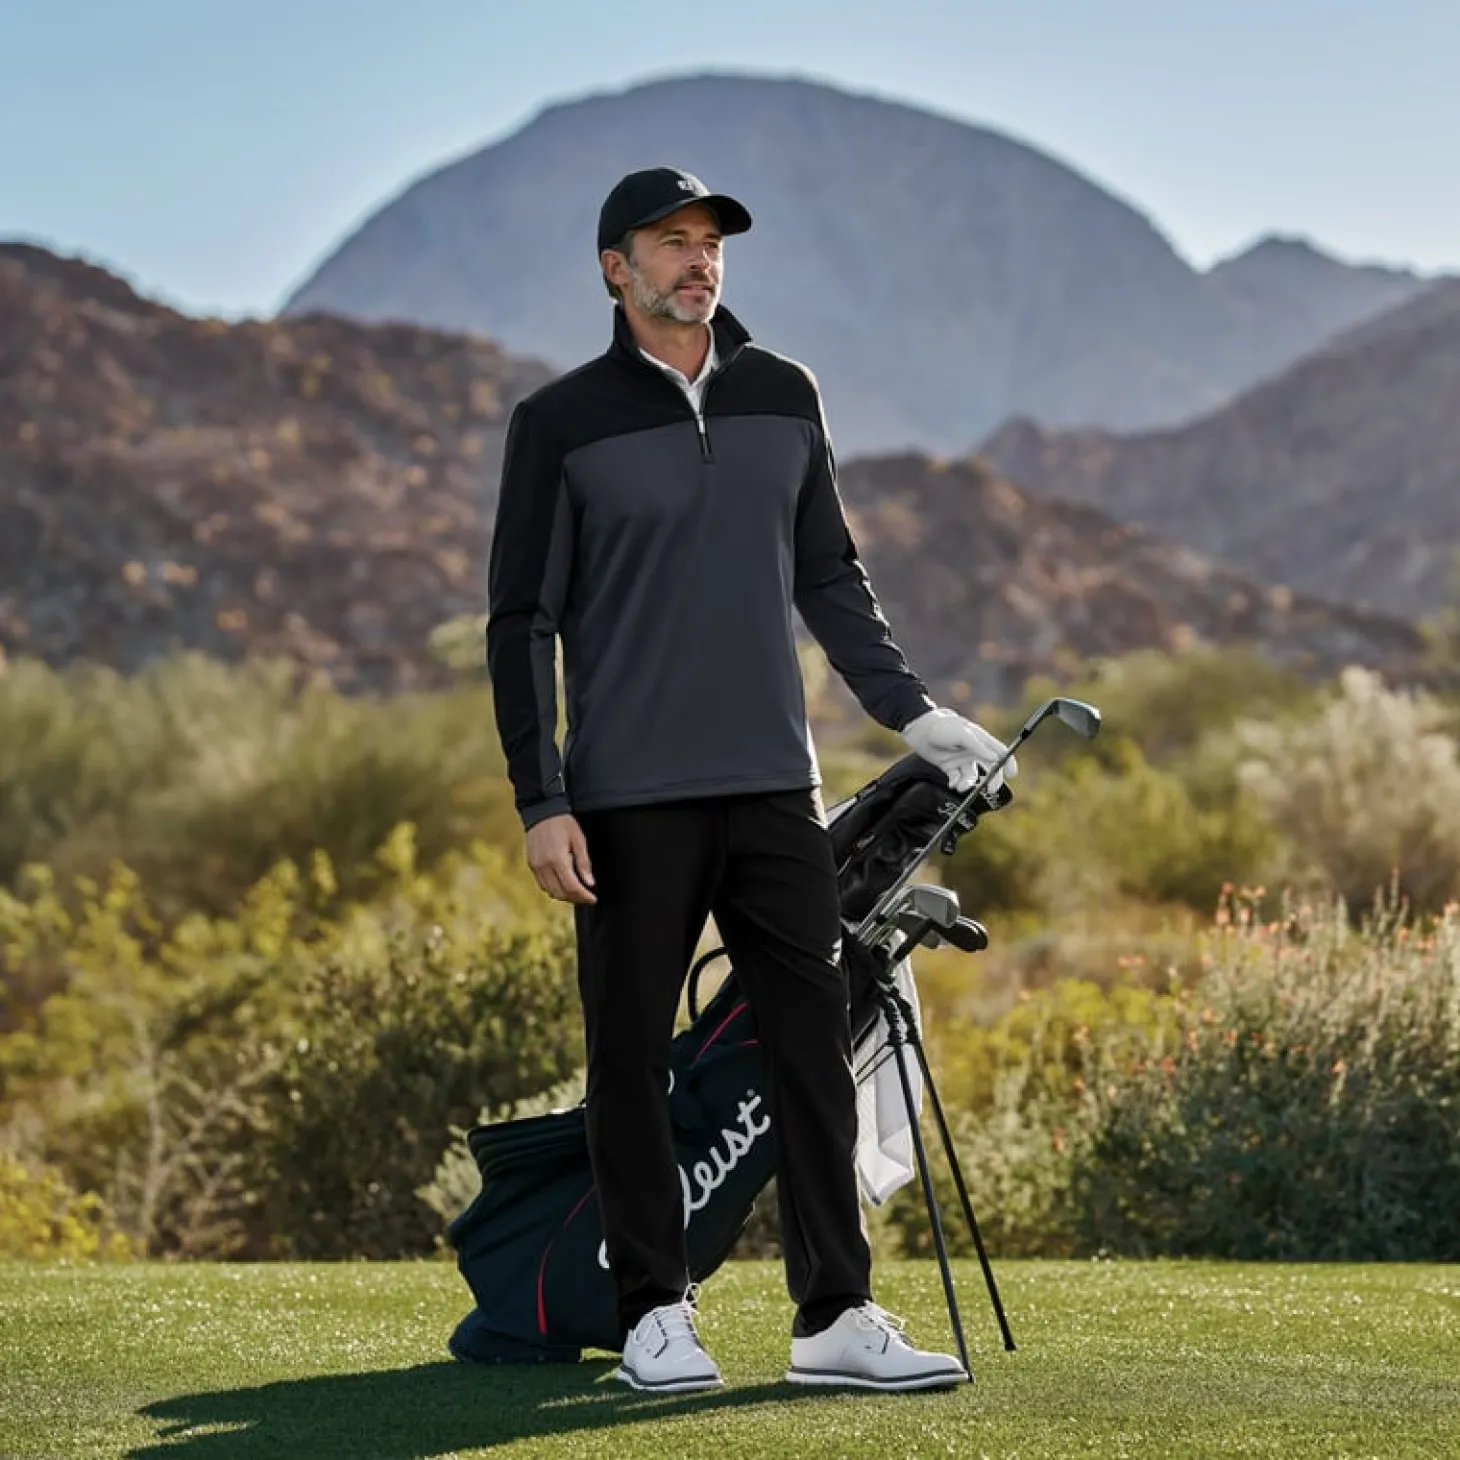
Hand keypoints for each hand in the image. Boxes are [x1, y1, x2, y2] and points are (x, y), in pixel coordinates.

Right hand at [525, 814, 596, 904]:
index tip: (593, 899)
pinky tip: (563, 885)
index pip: (572, 887)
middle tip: (586, 897)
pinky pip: (542, 884)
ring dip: (564, 896)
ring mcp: (536, 866)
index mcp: (558, 859)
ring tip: (576, 893)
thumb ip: (584, 863)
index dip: (584, 896)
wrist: (542, 812)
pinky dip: (553, 889)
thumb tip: (590, 883)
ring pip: (550, 891)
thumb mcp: (579, 840)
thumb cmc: (563, 824)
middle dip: (575, 898)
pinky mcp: (531, 865)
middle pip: (560, 893)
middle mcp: (544, 866)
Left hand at [899, 707, 1017, 794]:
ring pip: (972, 776)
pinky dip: (956, 783)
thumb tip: (994, 757)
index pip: (1000, 752)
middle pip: (989, 768)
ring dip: (968, 783)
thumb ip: (977, 745)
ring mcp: (962, 759)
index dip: (1008, 762)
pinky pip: (957, 779)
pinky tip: (952, 784)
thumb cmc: (942, 726)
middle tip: (990, 790)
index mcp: (980, 740)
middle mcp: (973, 751)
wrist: (920, 729)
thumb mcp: (962, 733)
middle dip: (992, 780)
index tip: (1012, 774)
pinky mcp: (950, 767)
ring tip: (960, 787)